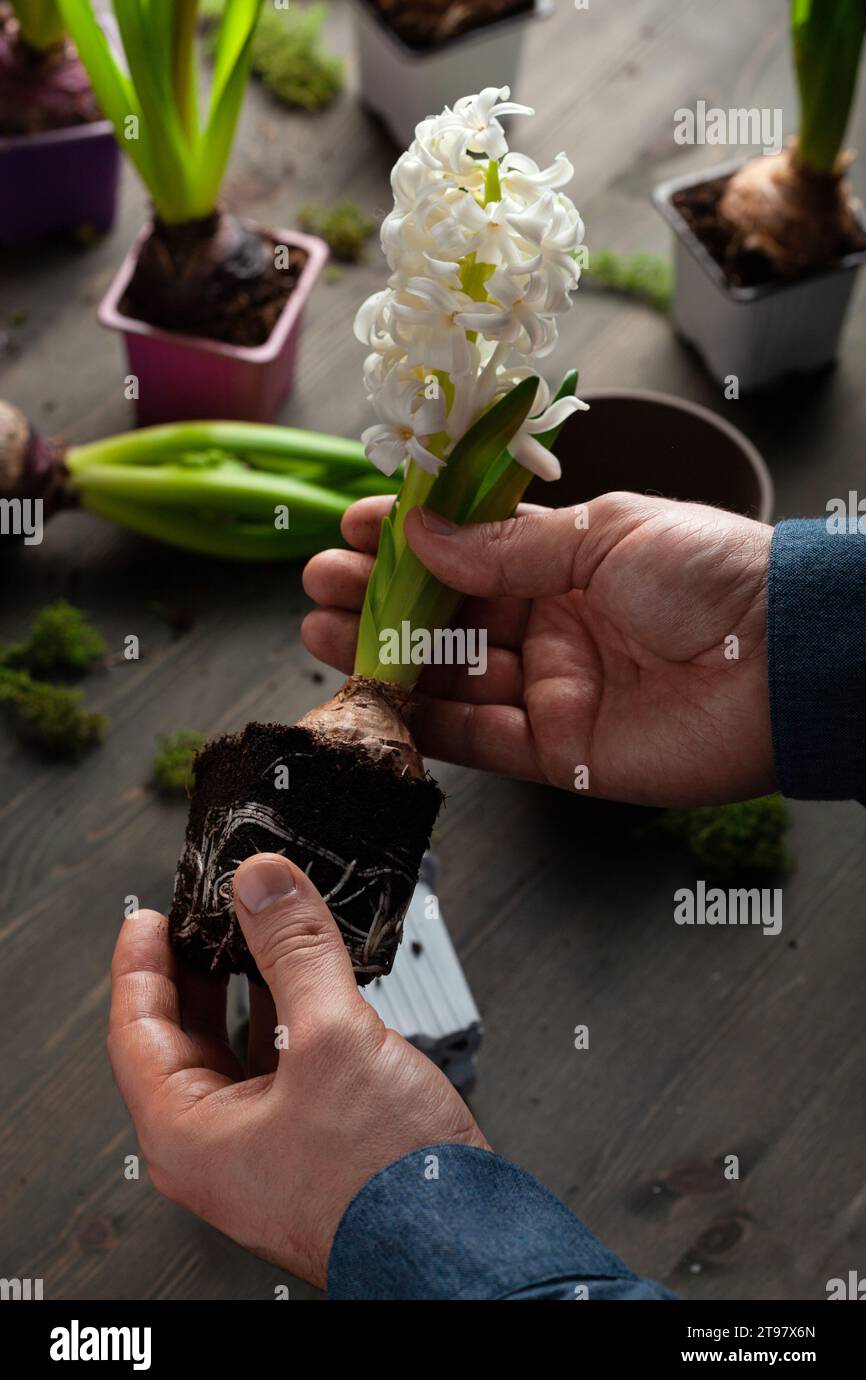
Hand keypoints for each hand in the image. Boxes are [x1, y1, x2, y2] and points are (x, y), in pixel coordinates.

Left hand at [108, 854, 486, 1287]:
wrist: (462, 1247)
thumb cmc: (387, 1186)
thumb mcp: (333, 1037)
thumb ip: (294, 948)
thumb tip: (263, 883)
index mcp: (188, 1135)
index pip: (135, 1030)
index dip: (142, 963)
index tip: (150, 917)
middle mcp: (215, 1150)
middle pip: (181, 1040)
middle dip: (197, 970)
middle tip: (206, 918)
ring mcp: (261, 1152)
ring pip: (234, 1053)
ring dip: (246, 991)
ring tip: (259, 937)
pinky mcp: (306, 1148)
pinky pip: (276, 1070)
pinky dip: (285, 1021)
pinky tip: (308, 988)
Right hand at [302, 493, 774, 806]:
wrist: (785, 661)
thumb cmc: (713, 575)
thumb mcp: (604, 532)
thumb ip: (506, 547)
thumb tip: (421, 532)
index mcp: (570, 564)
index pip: (472, 550)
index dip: (412, 538)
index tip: (356, 523)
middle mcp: (555, 627)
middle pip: (448, 617)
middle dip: (379, 597)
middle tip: (318, 580)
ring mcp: (554, 692)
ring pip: (450, 678)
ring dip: (384, 656)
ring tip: (316, 628)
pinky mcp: (560, 754)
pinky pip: (477, 740)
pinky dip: (425, 721)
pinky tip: (373, 694)